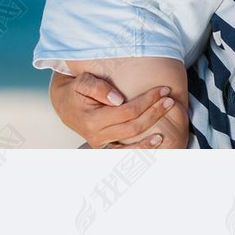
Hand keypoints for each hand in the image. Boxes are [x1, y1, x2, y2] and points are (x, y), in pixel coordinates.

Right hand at [49, 72, 178, 148]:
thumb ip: (98, 88)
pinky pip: (127, 153)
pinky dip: (144, 148)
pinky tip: (158, 141)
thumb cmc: (76, 90)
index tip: (162, 90)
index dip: (147, 101)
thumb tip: (118, 99)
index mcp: (92, 120)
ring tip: (168, 118)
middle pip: (134, 126)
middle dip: (154, 112)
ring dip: (153, 132)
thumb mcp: (82, 82)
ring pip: (132, 144)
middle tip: (169, 100)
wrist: (64, 104)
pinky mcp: (106, 148)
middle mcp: (97, 136)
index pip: (127, 111)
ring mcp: (102, 145)